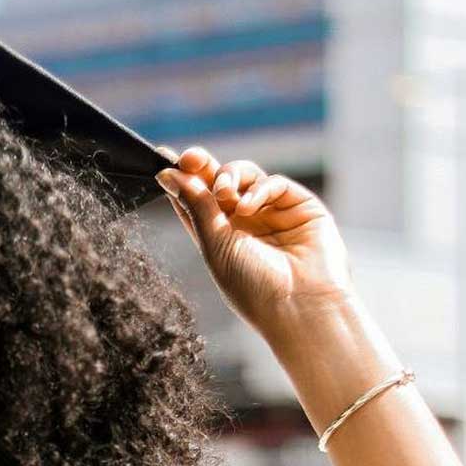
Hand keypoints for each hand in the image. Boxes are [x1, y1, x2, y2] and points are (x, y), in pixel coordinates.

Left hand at [154, 145, 356, 337]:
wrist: (301, 307)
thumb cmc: (255, 288)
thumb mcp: (215, 246)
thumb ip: (196, 206)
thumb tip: (169, 174)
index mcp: (220, 237)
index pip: (196, 200)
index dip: (181, 180)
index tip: (164, 162)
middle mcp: (246, 224)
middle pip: (219, 182)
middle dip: (202, 167)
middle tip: (190, 158)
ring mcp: (274, 213)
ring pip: (246, 176)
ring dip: (229, 176)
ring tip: (223, 191)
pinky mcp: (301, 206)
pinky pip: (275, 184)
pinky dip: (258, 189)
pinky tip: (247, 208)